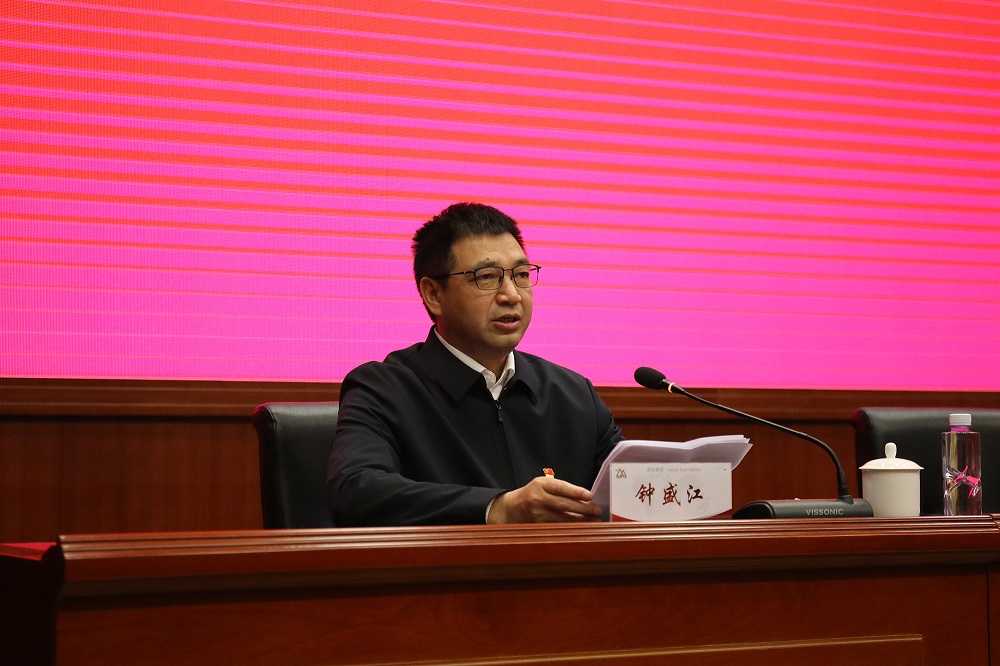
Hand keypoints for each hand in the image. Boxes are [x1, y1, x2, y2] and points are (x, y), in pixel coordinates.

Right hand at [487, 476, 602, 523]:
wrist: (512, 508)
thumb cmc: (533, 493)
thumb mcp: (543, 484)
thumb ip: (561, 489)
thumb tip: (586, 499)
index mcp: (540, 484)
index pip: (561, 488)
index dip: (576, 492)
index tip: (590, 496)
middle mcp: (537, 498)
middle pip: (563, 504)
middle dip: (583, 508)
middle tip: (597, 510)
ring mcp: (537, 514)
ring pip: (562, 518)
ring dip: (581, 520)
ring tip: (594, 520)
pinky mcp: (538, 526)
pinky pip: (558, 527)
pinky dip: (571, 527)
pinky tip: (581, 527)